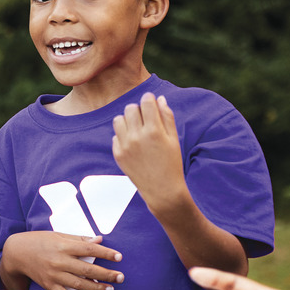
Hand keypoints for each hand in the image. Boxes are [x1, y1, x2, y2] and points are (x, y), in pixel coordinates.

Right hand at [2, 230, 123, 289]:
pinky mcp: (48, 286)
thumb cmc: (40, 241)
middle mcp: (59, 261)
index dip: (105, 253)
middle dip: (106, 274)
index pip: (89, 249)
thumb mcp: (59, 235)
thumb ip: (79, 239)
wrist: (17, 253)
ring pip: (79, 285)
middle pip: (87, 269)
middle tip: (120, 278)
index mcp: (63, 246)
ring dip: (96, 289)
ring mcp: (53, 275)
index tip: (119, 257)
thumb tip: (99, 240)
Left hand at [112, 92, 185, 207]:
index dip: (149, 99)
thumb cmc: (172, 163)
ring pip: (118, 119)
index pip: (146, 102)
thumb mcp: (174, 139)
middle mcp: (137, 137)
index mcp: (154, 131)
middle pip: (130, 108)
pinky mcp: (118, 155)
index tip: (151, 101)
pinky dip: (123, 136)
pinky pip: (115, 136)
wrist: (162, 190)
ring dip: (127, 121)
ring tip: (137, 130)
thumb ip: (167, 117)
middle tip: (145, 119)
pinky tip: (134, 145)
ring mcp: (125, 146)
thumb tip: (160, 98)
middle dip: (138, 109)